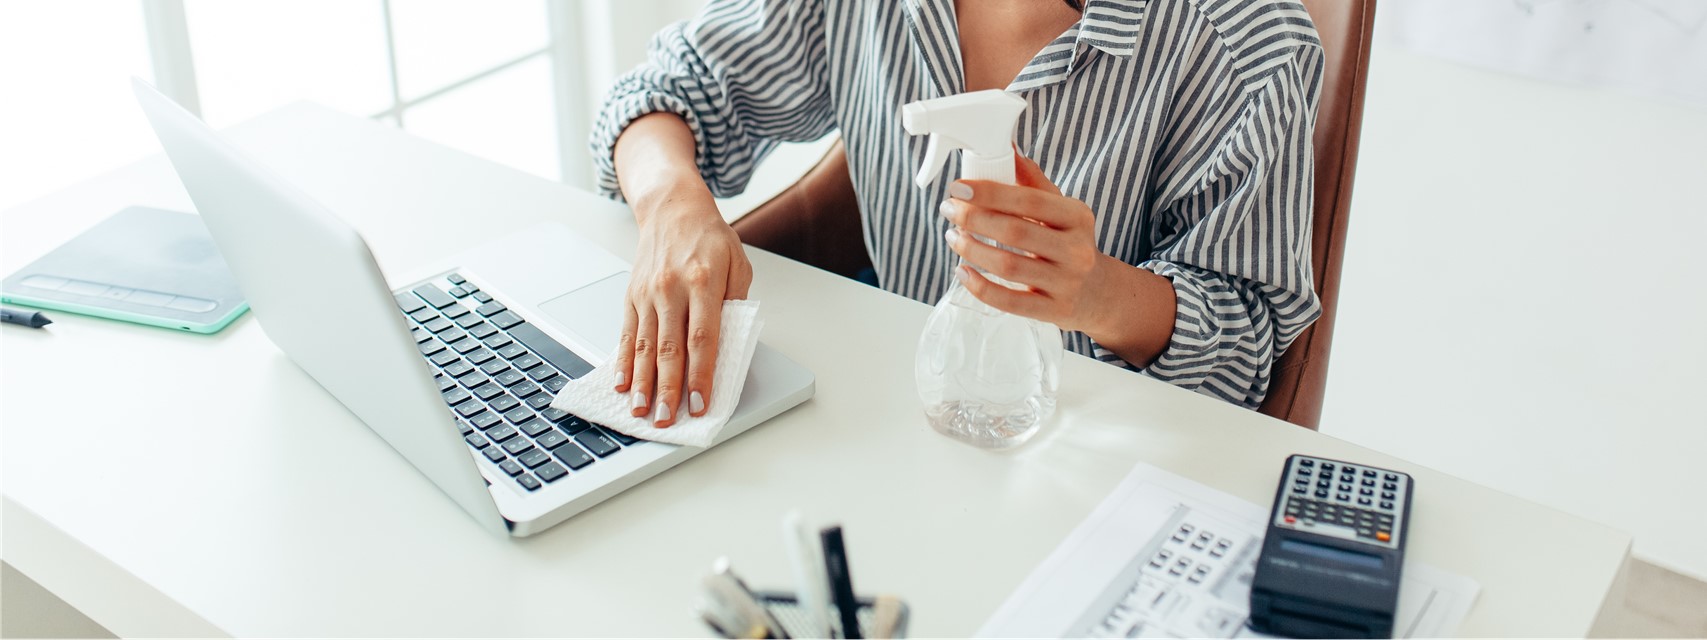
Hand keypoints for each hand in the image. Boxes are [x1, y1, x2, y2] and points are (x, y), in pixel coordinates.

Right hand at [616, 192, 751, 427]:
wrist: (672, 208)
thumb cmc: (709, 238)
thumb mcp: (738, 265)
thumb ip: (734, 304)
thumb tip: (727, 345)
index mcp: (703, 282)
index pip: (703, 339)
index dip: (700, 375)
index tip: (699, 403)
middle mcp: (672, 289)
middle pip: (670, 349)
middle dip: (668, 388)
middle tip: (667, 418)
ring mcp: (648, 293)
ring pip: (645, 346)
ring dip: (643, 383)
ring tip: (641, 411)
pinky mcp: (632, 296)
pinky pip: (628, 334)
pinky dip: (625, 361)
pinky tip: (623, 383)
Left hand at [941, 153, 1175, 365]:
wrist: (1097, 293)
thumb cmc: (1069, 243)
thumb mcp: (1062, 210)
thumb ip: (1033, 181)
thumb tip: (1006, 145)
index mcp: (1077, 217)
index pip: (1030, 200)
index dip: (990, 192)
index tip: (958, 187)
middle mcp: (1076, 250)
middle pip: (1015, 231)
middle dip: (974, 218)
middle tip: (949, 209)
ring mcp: (1066, 283)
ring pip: (1009, 266)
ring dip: (972, 250)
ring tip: (952, 237)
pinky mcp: (1053, 312)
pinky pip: (1009, 301)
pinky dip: (980, 287)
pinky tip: (962, 272)